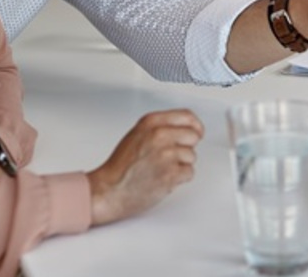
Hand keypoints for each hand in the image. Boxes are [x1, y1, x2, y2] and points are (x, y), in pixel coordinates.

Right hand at [86, 109, 203, 225]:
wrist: (109, 191)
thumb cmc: (120, 167)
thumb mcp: (137, 135)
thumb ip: (160, 128)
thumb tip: (184, 128)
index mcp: (151, 123)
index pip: (187, 116)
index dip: (195, 126)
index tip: (197, 131)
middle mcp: (160, 135)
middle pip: (193, 136)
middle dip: (185, 147)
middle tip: (170, 157)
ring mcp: (166, 154)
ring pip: (192, 156)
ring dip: (180, 165)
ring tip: (161, 169)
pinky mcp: (171, 173)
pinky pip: (189, 172)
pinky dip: (179, 178)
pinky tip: (163, 178)